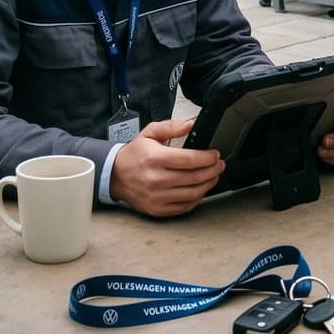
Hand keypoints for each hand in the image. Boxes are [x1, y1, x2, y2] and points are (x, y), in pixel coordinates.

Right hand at [108, 118, 224, 217]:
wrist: (115, 175)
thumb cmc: (134, 155)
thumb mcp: (150, 133)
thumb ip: (171, 127)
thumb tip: (191, 125)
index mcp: (155, 158)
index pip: (190, 160)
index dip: (208, 157)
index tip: (215, 154)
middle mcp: (156, 179)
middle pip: (195, 177)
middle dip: (213, 170)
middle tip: (219, 165)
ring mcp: (157, 197)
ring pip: (193, 194)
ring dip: (208, 184)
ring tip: (213, 176)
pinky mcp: (157, 209)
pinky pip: (185, 207)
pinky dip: (197, 198)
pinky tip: (200, 189)